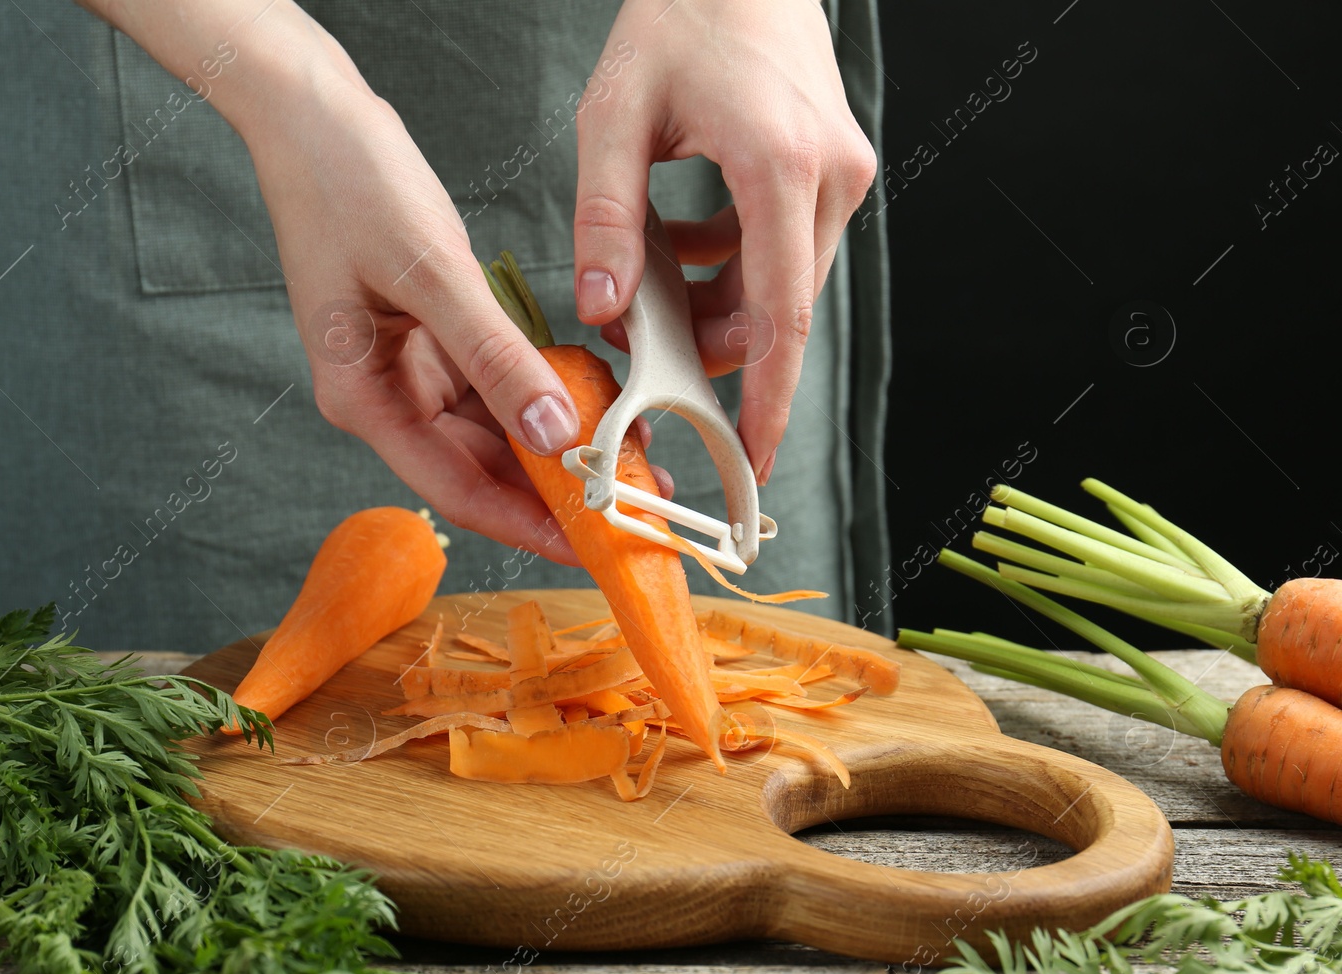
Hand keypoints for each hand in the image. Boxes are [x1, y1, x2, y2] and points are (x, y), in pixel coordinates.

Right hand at [86, 0, 583, 562]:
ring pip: (495, 428)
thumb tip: (554, 433)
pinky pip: (495, 380)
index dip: (531, 526)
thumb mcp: (430, 274)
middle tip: (634, 501)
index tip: (595, 547)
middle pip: (481, 468)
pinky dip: (541, 386)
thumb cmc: (344, 183)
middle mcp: (385, 396)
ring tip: (629, 450)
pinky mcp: (430, 334)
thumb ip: (494, 358)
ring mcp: (407, 367)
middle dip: (557, 488)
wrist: (308, 111)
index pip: (459, 490)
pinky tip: (593, 389)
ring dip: (557, 439)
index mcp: (364, 399)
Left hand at [573, 0, 877, 485]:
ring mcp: (841, 175)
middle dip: (711, 344)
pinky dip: (731, 266)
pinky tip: (679, 238)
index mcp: (781, 166)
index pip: (782, 318)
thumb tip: (603, 310)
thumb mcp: (615, 116)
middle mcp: (830, 177)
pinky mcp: (833, 172)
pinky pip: (783, 252)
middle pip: (778, 311)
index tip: (754, 459)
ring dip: (715, 303)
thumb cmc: (679, 19)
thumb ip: (608, 218)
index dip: (768, 400)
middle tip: (640, 339)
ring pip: (780, 287)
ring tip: (648, 276)